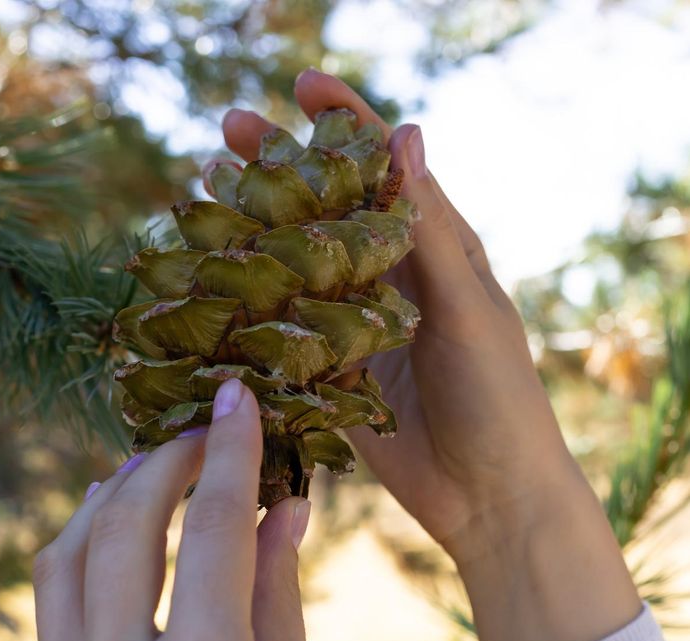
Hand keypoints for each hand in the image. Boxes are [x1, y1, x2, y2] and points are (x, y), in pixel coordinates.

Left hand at [33, 379, 337, 640]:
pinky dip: (80, 553)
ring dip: (110, 498)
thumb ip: (276, 592)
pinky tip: (116, 529)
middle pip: (125, 527)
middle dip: (164, 461)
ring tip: (153, 466)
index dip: (228, 451)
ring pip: (66, 558)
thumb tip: (284, 500)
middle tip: (200, 430)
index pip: (212, 530)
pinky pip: (52, 610)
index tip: (237, 397)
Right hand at [209, 67, 568, 561]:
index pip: (383, 167)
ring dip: (251, 227)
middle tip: (227, 130)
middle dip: (280, 164)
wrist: (488, 494)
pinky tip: (207, 281)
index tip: (301, 86)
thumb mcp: (468, 311)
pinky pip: (282, 327)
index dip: (345, 122)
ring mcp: (352, 323)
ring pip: (293, 261)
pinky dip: (247, 303)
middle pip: (325, 205)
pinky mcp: (327, 370)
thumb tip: (406, 135)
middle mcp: (387, 276)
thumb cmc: (497, 398)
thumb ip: (431, 234)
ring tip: (203, 191)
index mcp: (432, 248)